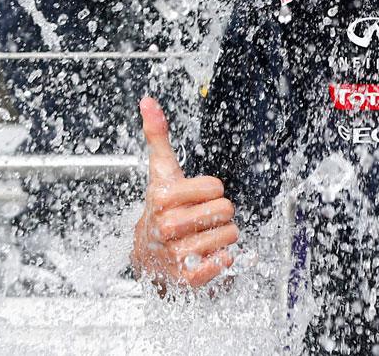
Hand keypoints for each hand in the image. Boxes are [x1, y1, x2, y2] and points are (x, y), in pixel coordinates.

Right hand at [131, 97, 237, 289]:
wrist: (149, 256)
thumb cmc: (163, 209)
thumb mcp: (161, 172)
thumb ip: (158, 136)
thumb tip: (148, 101)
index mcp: (162, 198)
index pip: (215, 186)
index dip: (211, 191)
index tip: (195, 197)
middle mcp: (166, 226)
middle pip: (226, 209)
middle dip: (220, 213)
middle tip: (201, 219)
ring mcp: (176, 254)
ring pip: (230, 235)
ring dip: (223, 236)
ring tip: (202, 237)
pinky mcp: (189, 277)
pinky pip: (225, 263)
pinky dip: (224, 260)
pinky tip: (209, 256)